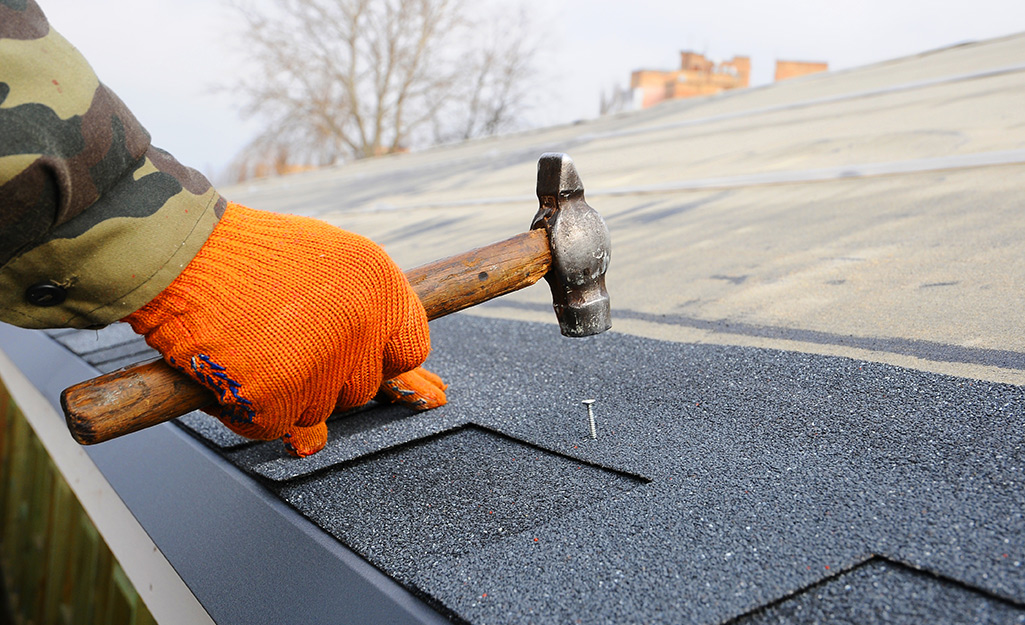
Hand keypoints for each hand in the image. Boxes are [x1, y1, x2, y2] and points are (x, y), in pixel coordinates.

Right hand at [123, 202, 444, 456]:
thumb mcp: (328, 265)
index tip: (347, 353)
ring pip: (317, 413)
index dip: (376, 358)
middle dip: (323, 379)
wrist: (180, 250)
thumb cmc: (249, 256)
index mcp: (381, 286)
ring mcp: (320, 361)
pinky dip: (246, 412)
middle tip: (279, 343)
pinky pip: (272, 427)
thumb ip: (368, 321)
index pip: (409, 350)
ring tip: (250, 348)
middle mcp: (362, 324)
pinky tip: (229, 372)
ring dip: (283, 395)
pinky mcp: (275, 393)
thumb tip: (418, 390)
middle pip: (360, 389)